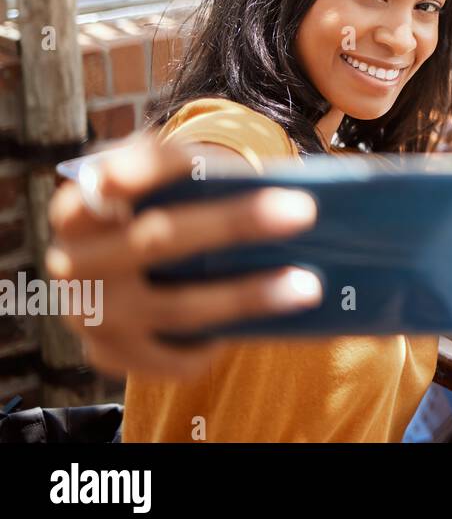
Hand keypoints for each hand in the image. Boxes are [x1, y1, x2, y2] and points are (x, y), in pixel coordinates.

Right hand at [46, 135, 322, 378]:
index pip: (110, 181)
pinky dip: (219, 344)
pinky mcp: (112, 355)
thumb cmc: (150, 209)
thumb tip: (273, 179)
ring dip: (249, 296)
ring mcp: (92, 316)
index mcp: (80, 208)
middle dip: (234, 223)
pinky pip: (175, 359)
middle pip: (158, 240)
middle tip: (304, 209)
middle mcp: (75, 263)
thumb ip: (184, 169)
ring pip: (178, 307)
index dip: (145, 169)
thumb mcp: (151, 179)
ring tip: (309, 285)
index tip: (196, 158)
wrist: (108, 270)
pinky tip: (263, 327)